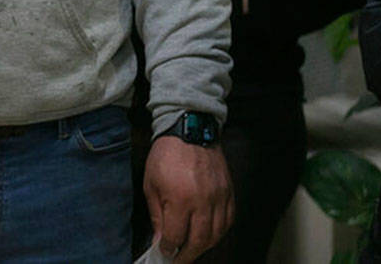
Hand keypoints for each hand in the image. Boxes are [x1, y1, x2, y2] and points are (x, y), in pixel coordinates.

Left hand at [144, 135, 232, 261]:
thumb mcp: (151, 183)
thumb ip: (156, 214)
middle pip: (199, 241)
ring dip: (204, 247)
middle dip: (187, 255)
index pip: (176, 236)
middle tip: (178, 260)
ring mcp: (219, 198)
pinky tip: (209, 236)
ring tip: (192, 251)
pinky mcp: (230, 193)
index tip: (164, 253)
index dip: (169, 248)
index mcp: (180, 199)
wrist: (190, 129)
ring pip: (216, 234)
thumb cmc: (166, 155)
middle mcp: (203, 202)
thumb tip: (159, 239)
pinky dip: (219, 233)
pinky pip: (228, 221)